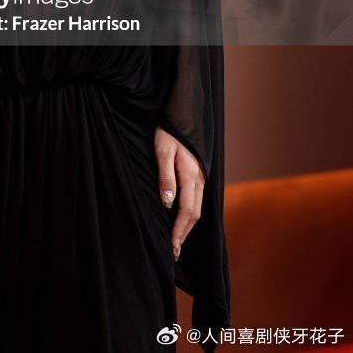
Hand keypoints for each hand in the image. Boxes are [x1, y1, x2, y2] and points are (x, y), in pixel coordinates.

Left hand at [154, 125, 205, 261]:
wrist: (183, 113)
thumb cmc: (168, 131)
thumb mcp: (162, 151)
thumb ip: (165, 177)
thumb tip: (168, 204)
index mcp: (191, 175)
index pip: (188, 211)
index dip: (180, 231)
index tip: (172, 246)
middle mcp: (199, 179)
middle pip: (195, 214)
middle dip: (184, 233)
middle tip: (174, 252)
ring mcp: (201, 176)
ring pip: (197, 207)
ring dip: (188, 226)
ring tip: (177, 241)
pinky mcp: (199, 174)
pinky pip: (197, 199)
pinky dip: (190, 214)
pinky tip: (182, 218)